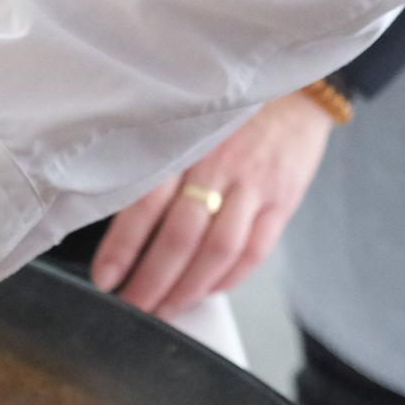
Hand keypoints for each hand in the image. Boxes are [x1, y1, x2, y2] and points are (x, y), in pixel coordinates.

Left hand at [92, 91, 335, 319]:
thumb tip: (121, 231)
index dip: (123, 247)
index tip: (106, 278)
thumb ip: (159, 172)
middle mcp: (218, 165)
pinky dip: (228, 280)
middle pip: (181, 236)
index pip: (146, 203)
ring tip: (165, 309)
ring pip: (218, 250)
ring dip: (187, 289)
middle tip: (133, 306)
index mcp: (185, 146)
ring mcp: (254, 185)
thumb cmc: (227, 119)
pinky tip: (207, 292)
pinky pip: (254, 252)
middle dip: (152, 281)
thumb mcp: (186, 131)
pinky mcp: (282, 202)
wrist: (298, 94)